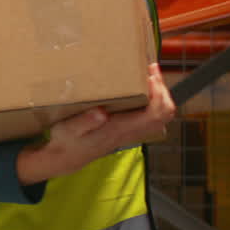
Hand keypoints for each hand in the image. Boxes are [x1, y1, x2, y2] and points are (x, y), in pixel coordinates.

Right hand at [18, 64, 174, 184]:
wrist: (65, 158)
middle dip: (163, 90)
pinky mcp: (127, 131)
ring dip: (160, 96)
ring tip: (148, 77)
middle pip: (164, 114)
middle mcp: (129, 132)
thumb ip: (84, 121)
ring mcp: (130, 133)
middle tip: (151, 70)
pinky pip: (152, 118)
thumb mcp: (68, 129)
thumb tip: (101, 113)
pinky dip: (153, 102)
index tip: (149, 74)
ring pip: (161, 117)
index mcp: (119, 128)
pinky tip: (140, 91)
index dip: (158, 93)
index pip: (154, 114)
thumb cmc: (65, 141)